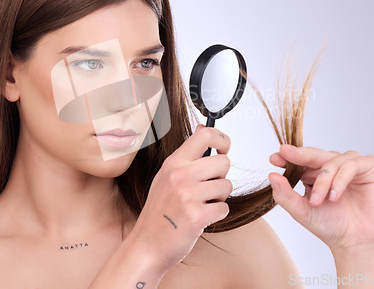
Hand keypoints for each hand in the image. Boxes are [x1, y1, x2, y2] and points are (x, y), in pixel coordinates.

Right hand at [130, 124, 232, 270]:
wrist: (147, 245)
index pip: (205, 135)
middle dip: (221, 176)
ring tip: (200, 205)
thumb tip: (204, 129)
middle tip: (206, 189)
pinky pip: (224, 208)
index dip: (221, 139)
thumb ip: (186, 156)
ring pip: (226, 185)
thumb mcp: (166, 176)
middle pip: (223, 162)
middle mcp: (180, 175)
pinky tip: (200, 218)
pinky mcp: (197, 216)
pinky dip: (217, 214)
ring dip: (219, 198)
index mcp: (173, 163)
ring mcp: (187, 195)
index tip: (224, 148)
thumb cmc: (160, 211)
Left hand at [268, 145, 373, 253]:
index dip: (287, 156)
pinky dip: (341, 178)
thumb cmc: (329, 226)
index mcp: (313, 173)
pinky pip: (352, 164)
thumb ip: (285, 194)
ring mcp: (350, 166)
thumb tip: (271, 175)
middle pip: (314, 154)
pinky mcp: (369, 168)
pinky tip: (335, 196)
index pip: (299, 159)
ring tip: (319, 200)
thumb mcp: (301, 211)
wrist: (355, 243)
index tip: (273, 158)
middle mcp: (332, 166)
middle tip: (286, 154)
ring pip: (332, 160)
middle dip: (300, 156)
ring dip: (323, 180)